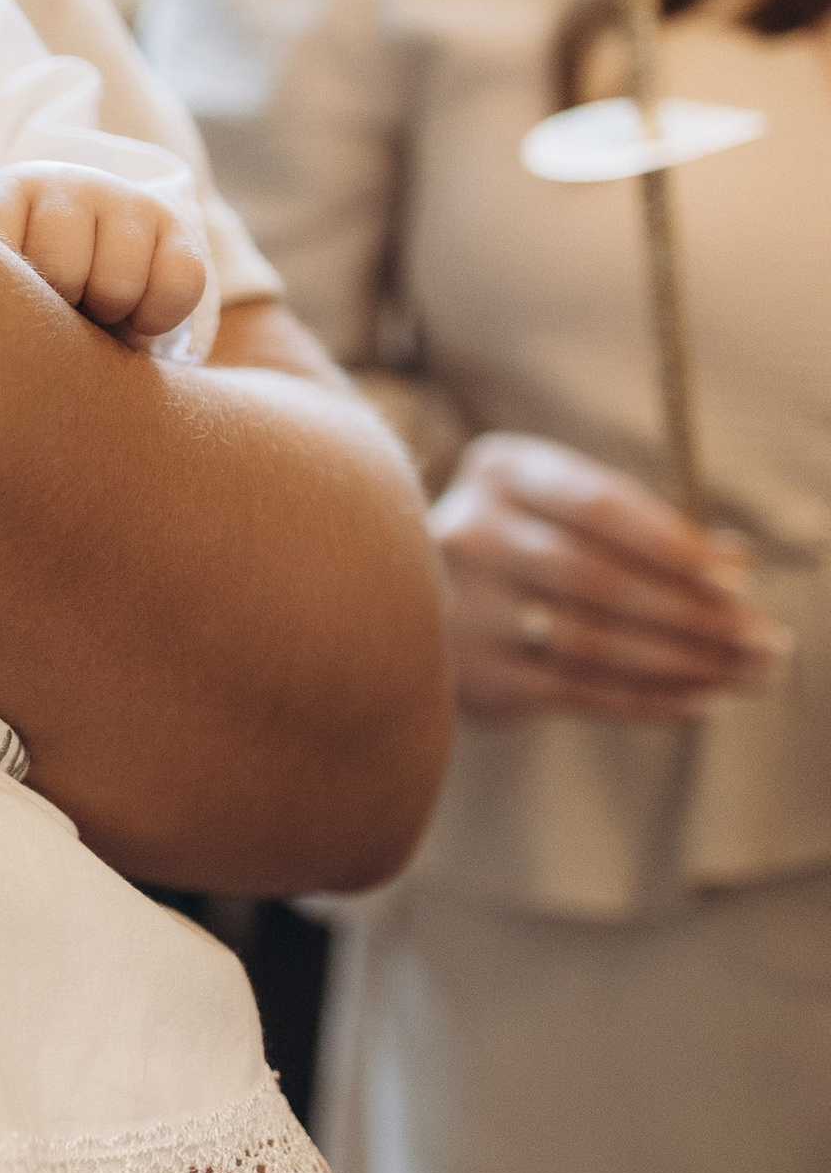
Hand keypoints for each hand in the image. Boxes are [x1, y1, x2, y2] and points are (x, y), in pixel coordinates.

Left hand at [0, 162, 210, 348]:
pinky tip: (137, 317)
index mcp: (0, 198)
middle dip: (60, 310)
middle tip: (57, 312)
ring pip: (118, 284)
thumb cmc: (24, 294)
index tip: (2, 309)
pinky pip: (179, 282)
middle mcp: (60, 185)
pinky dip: (157, 317)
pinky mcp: (173, 223)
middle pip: (61, 270)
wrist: (87, 267)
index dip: (3, 293)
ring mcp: (119, 198)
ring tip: (93, 312)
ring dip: (109, 316)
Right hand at [431, 432, 786, 723]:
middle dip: (694, 615)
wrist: (409, 602)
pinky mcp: (472, 674)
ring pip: (593, 641)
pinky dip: (646, 700)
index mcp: (500, 471)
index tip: (737, 581)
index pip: (602, 506)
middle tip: (763, 642)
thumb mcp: (566, 511)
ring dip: (682, 662)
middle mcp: (470, 533)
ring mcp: (461, 608)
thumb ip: (643, 530)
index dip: (676, 544)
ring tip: (743, 675)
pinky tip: (700, 701)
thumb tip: (736, 563)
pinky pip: (576, 690)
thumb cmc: (519, 546)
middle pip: (601, 579)